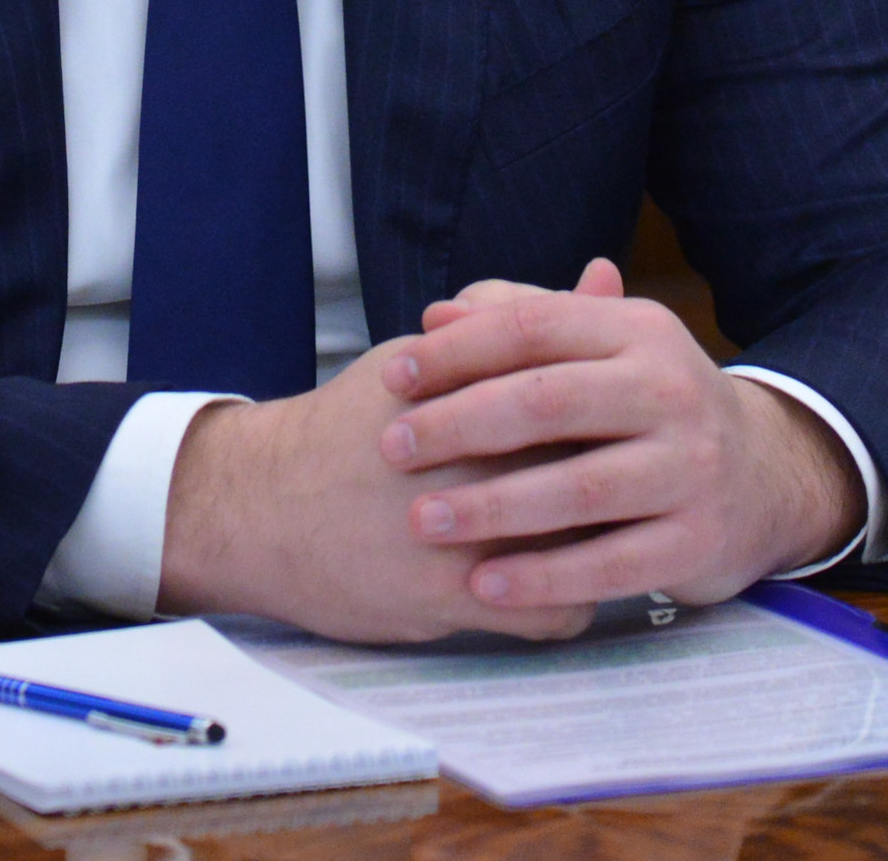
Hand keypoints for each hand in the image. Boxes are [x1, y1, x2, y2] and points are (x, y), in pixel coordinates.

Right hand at [154, 339, 599, 644]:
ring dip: (597, 548)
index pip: (591, 399)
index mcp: (480, 391)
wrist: (264, 507)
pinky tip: (546, 583)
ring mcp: (470, 534)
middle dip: (620, 483)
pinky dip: (563, 603)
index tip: (624, 427)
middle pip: (600, 472)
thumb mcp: (429, 358)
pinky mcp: (457, 600)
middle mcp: (478, 458)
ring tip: (586, 536)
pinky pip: (558, 612)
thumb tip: (605, 275)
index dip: (617, 416)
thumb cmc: (350, 428)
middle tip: (621, 485)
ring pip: (591, 550)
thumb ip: (519, 319)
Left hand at [372, 258, 863, 617]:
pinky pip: (610, 566)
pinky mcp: (699, 541)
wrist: (763, 475)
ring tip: (423, 520)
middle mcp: (672, 391)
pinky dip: (543, 578)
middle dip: (459, 426)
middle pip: (548, 401)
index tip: (393, 375)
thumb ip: (519, 323)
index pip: (533, 327)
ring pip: (577, 489)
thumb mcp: (600, 348)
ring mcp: (692, 469)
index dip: (457, 351)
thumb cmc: (645, 406)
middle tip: (392, 448)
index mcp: (637, 330)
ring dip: (491, 508)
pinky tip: (485, 584)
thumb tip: (436, 316)